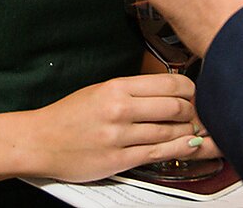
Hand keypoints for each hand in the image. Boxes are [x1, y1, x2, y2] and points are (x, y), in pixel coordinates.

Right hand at [23, 72, 221, 181]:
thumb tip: (172, 94)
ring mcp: (120, 136)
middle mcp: (120, 109)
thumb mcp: (101, 90)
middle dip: (195, 113)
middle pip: (176, 107)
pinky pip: (160, 154)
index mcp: (117, 87)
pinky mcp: (119, 159)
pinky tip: (193, 146)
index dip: (191, 90)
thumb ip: (135, 92)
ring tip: (201, 131)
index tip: (197, 95)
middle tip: (201, 115)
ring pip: (171, 132)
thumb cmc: (71, 115)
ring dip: (191, 132)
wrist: (41, 141)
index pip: (170, 83)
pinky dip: (181, 149)